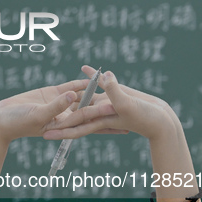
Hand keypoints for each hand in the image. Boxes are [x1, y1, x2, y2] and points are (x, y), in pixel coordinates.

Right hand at [0, 78, 118, 143]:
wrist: (1, 119)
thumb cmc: (17, 122)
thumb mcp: (38, 115)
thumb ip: (56, 106)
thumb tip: (73, 96)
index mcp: (62, 125)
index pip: (86, 119)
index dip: (101, 113)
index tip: (117, 108)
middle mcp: (63, 116)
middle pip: (89, 109)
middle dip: (106, 105)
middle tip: (126, 100)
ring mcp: (58, 104)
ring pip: (81, 97)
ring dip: (96, 92)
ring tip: (114, 88)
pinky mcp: (50, 94)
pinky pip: (68, 87)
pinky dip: (80, 82)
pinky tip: (93, 78)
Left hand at [43, 65, 180, 140]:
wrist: (161, 117)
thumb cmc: (146, 117)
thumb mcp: (126, 103)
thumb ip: (113, 90)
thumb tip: (102, 76)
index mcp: (98, 120)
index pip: (74, 127)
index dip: (59, 131)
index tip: (43, 134)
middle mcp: (98, 112)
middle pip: (72, 113)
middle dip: (57, 115)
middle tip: (39, 114)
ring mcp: (105, 101)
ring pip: (82, 96)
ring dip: (70, 93)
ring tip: (54, 90)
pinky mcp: (114, 91)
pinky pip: (99, 82)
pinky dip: (90, 75)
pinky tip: (83, 67)